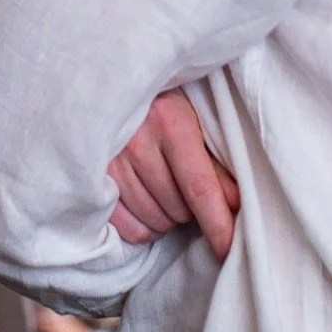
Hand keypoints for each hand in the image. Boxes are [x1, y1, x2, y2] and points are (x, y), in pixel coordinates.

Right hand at [108, 89, 240, 259]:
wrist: (108, 80)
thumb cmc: (161, 101)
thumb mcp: (193, 118)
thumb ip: (216, 163)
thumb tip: (239, 206)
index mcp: (169, 121)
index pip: (200, 188)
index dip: (218, 224)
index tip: (229, 250)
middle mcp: (137, 142)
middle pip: (178, 209)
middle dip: (192, 211)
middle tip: (189, 187)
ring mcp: (110, 163)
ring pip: (155, 221)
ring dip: (169, 217)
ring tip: (168, 189)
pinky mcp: (93, 179)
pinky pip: (130, 228)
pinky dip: (146, 226)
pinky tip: (150, 202)